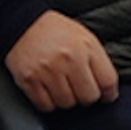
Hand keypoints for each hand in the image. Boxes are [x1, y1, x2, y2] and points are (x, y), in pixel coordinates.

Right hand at [4, 10, 119, 111]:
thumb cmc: (55, 31)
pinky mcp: (29, 80)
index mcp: (85, 46)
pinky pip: (46, 106)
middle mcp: (67, 59)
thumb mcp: (84, 37)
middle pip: (88, 97)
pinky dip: (48, 102)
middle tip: (78, 87)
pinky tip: (47, 88)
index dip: (108, 93)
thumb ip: (98, 61)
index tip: (105, 95)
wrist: (22, 23)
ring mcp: (47, 71)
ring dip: (65, 98)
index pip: (108, 81)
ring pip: (67, 104)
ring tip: (60, 84)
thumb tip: (108, 90)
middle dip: (85, 95)